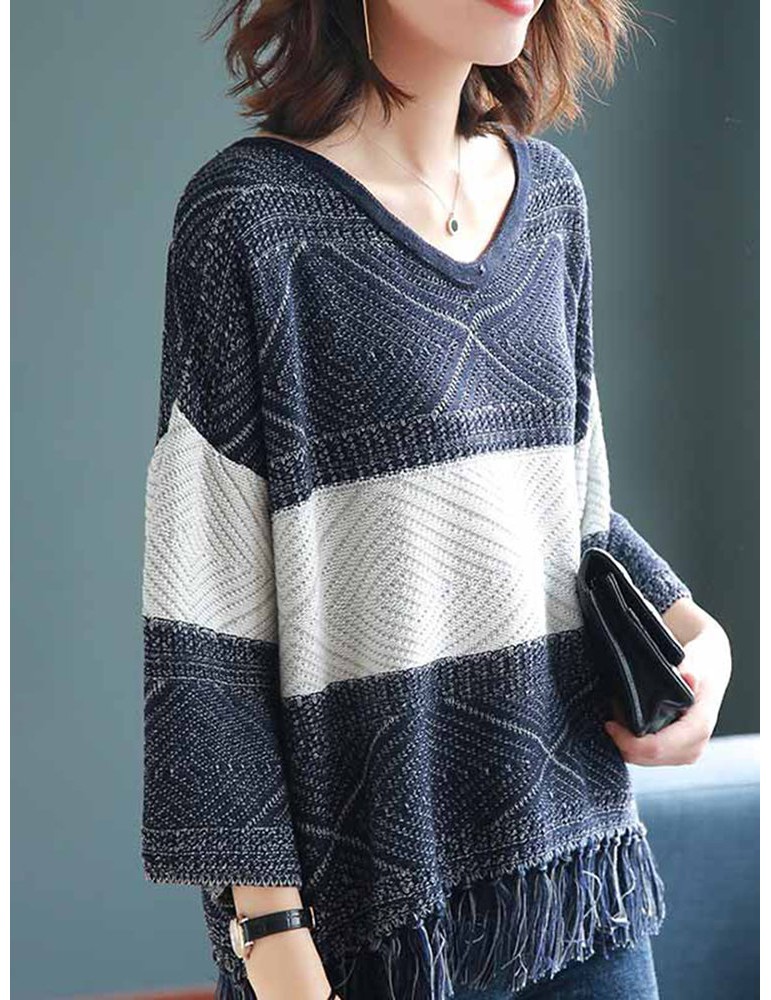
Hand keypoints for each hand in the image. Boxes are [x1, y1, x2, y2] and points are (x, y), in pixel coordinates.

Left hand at [603, 619, 731, 765]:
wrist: (710, 672)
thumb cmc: (700, 665)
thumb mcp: (695, 661)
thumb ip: (688, 670)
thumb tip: (688, 677)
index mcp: (699, 726)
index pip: (656, 747)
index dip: (628, 741)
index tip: (610, 724)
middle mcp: (696, 745)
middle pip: (648, 758)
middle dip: (625, 743)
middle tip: (611, 719)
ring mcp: (688, 753)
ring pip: (647, 761)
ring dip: (628, 746)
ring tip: (618, 720)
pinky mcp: (679, 754)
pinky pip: (650, 758)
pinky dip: (635, 746)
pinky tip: (627, 728)